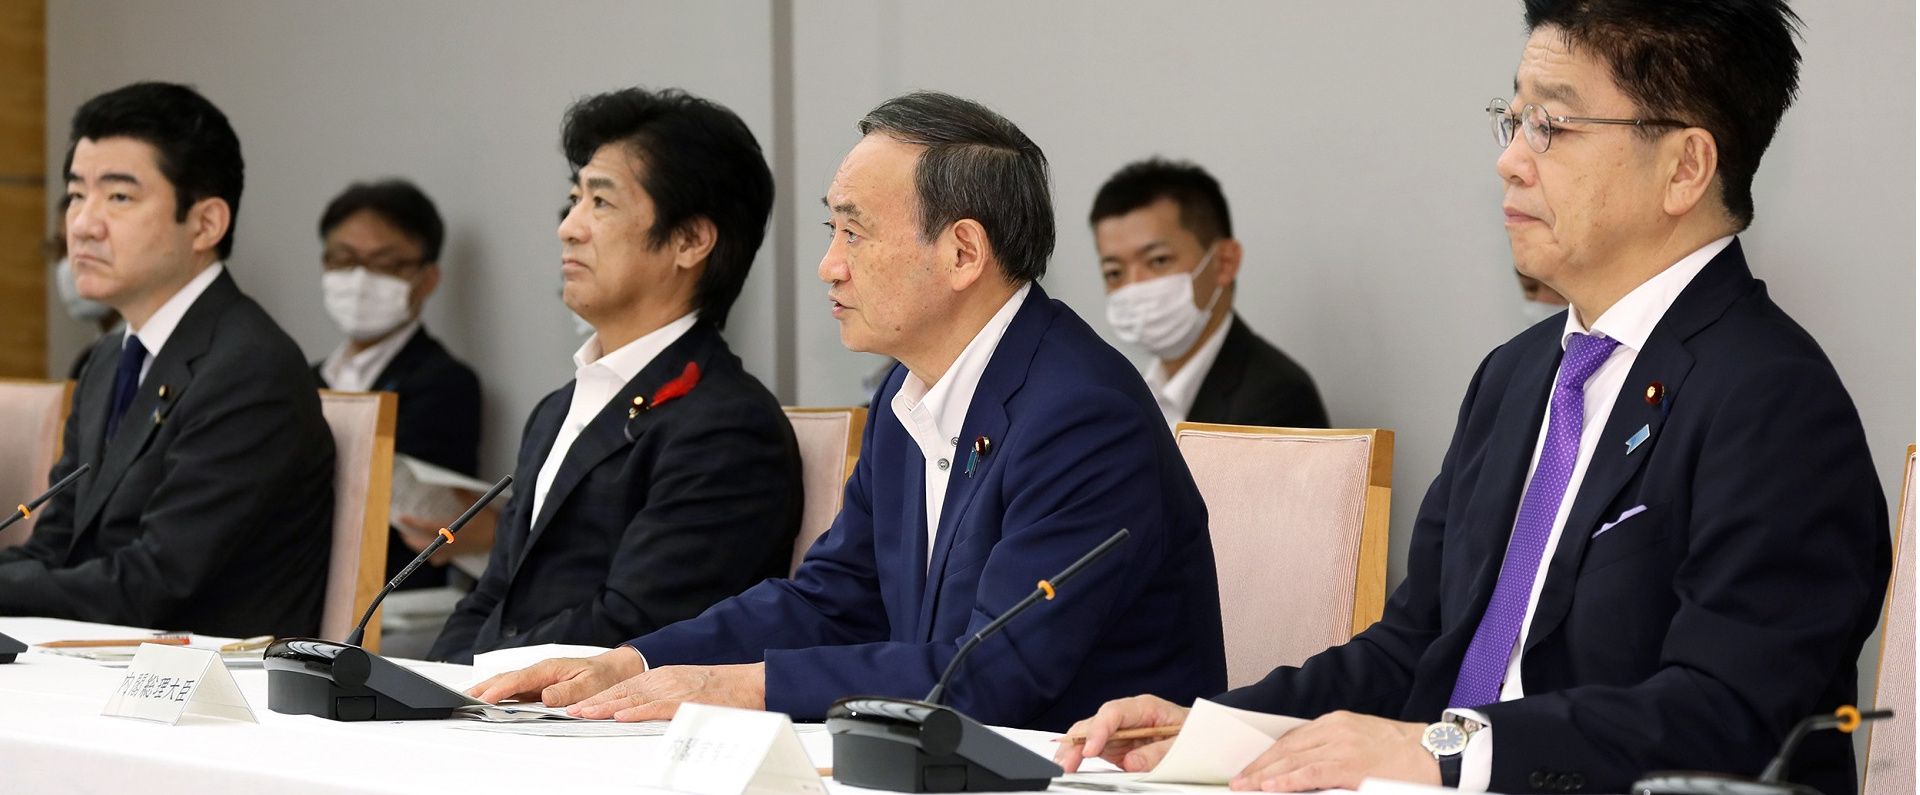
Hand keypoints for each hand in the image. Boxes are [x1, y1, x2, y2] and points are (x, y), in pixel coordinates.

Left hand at [396, 495, 497, 562]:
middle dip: (409, 538)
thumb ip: (462, 495)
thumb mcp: (476, 505)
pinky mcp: (457, 554)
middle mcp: (449, 543)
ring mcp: (452, 550)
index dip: (412, 522)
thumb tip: (452, 486)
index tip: (402, 517)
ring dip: (417, 547)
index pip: (426, 526)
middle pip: (422, 544)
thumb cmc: (491, 523)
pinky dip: (432, 557)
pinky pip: (440, 559)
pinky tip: (431, 552)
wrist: (501, 537)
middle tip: (402, 530)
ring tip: (411, 540)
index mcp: (452, 530)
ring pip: (428, 553)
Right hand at [466, 645, 645, 705]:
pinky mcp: (539, 686)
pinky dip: (499, 694)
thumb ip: (568, 691)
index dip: (499, 690)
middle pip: (506, 679)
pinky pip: (516, 690)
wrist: (615, 670)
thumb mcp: (590, 685)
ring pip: (507, 684)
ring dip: (487, 690)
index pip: (518, 679)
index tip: (483, 699)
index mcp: (550, 668)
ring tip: (467, 700)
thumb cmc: (603, 676)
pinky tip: (488, 701)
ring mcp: (538, 679)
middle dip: (483, 688)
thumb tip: (546, 697)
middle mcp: (540, 672)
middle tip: (462, 699)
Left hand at [567, 662, 766, 721]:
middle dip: (594, 701)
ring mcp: (673, 690)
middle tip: (571, 710)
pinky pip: (655, 707)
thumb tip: (645, 711)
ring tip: (584, 714)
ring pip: (632, 698)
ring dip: (605, 707)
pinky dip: (635, 711)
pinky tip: (620, 716)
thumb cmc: (724, 690)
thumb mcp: (688, 689)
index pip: (624, 687)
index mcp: (663, 676)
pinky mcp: (685, 701)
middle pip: (621, 691)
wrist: (751, 683)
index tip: (581, 704)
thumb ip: (666, 698)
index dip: (600, 696)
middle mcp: (664, 679)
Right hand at [1054, 694, 1189, 772]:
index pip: (1114, 712)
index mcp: (1145, 707)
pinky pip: (1093, 748)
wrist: (1202, 735)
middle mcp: (1126, 716)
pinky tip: (1069, 764)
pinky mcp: (1115, 745)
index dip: (1099, 730)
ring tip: (1062, 765)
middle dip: (1076, 741)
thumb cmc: (1195, 733)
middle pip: (1094, 722)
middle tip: (1066, 763)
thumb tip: (1131, 762)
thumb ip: (1159, 752)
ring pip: (1087, 734)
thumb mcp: (1184, 743)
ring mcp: (1119, 731)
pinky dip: (1078, 756)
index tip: (1090, 750)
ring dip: (1072, 749)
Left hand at [1228, 712, 1436, 791]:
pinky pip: (1311, 773)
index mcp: (1336, 722)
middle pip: (1286, 748)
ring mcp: (1342, 746)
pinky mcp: (1352, 765)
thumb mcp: (1361, 740)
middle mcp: (1335, 729)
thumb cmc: (1403, 751)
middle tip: (1238, 781)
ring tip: (1245, 787)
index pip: (1291, 739)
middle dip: (1259, 766)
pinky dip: (1287, 781)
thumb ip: (1333, 749)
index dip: (1267, 756)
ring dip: (1265, 776)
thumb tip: (1303, 768)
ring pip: (1292, 760)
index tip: (1251, 768)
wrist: (1436, 752)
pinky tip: (1271, 788)